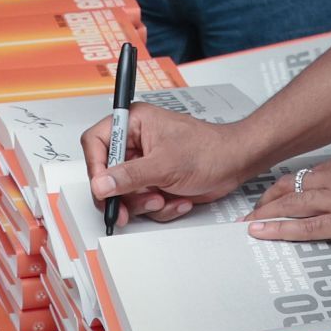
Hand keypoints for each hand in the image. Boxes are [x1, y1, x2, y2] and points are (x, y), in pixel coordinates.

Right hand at [82, 104, 253, 226]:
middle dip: (124, 194)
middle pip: (107, 174)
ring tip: (164, 198)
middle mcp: (136, 143)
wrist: (235, 164)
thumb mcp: (165, 164)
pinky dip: (160, 207)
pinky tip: (177, 199)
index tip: (103, 188)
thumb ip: (130, 176)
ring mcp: (145, 165)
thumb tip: (101, 184)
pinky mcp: (155, 182)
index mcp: (134, 123)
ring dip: (145, 203)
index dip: (95, 167)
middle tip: (129, 208)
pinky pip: (143, 203)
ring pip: (124, 194)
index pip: (96, 141)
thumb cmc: (209, 150)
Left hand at [246, 137, 330, 243]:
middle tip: (249, 211)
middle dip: (265, 201)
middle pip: (289, 188)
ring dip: (264, 215)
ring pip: (289, 206)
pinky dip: (279, 230)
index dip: (284, 185)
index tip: (272, 193)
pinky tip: (262, 233)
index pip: (305, 174)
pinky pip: (305, 226)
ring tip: (246, 224)